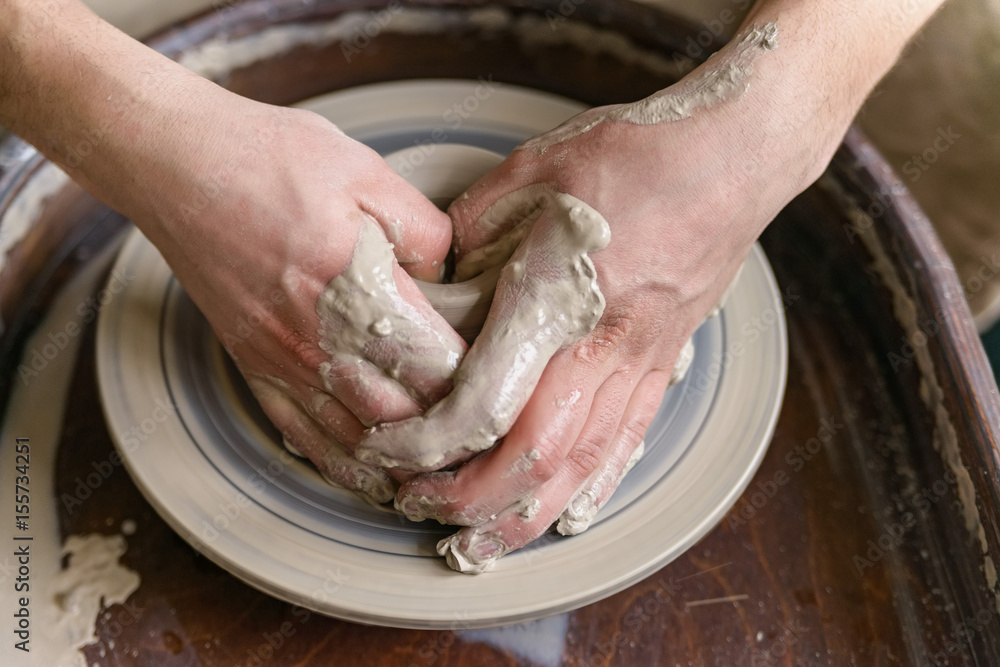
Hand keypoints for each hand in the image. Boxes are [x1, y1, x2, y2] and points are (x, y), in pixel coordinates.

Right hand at [140, 95, 466, 503]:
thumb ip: (425, 232)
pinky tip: (372, 479)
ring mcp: (279, 359)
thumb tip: (451, 279)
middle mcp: (316, 337)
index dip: (476, 383)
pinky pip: (300, 435)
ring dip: (402, 462)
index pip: (436, 365)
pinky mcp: (253, 365)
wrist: (177, 164)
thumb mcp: (369, 173)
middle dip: (449, 432)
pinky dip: (341, 464)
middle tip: (488, 435)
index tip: (502, 382)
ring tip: (445, 472)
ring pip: (355, 439)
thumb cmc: (271, 159)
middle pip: (401, 414)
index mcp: (355, 286)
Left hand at [356, 21, 842, 568]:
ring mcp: (640, 360)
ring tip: (482, 547)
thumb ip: (475, 222)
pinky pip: (628, 440)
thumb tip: (438, 270)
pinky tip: (568, 517)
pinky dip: (594, 488)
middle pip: (532, 456)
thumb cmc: (640, 152)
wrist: (736, 153)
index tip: (391, 452)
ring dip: (527, 517)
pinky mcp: (664, 361)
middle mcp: (600, 345)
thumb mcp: (537, 167)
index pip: (483, 403)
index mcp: (556, 297)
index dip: (429, 444)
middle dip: (472, 501)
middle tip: (422, 513)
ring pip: (582, 465)